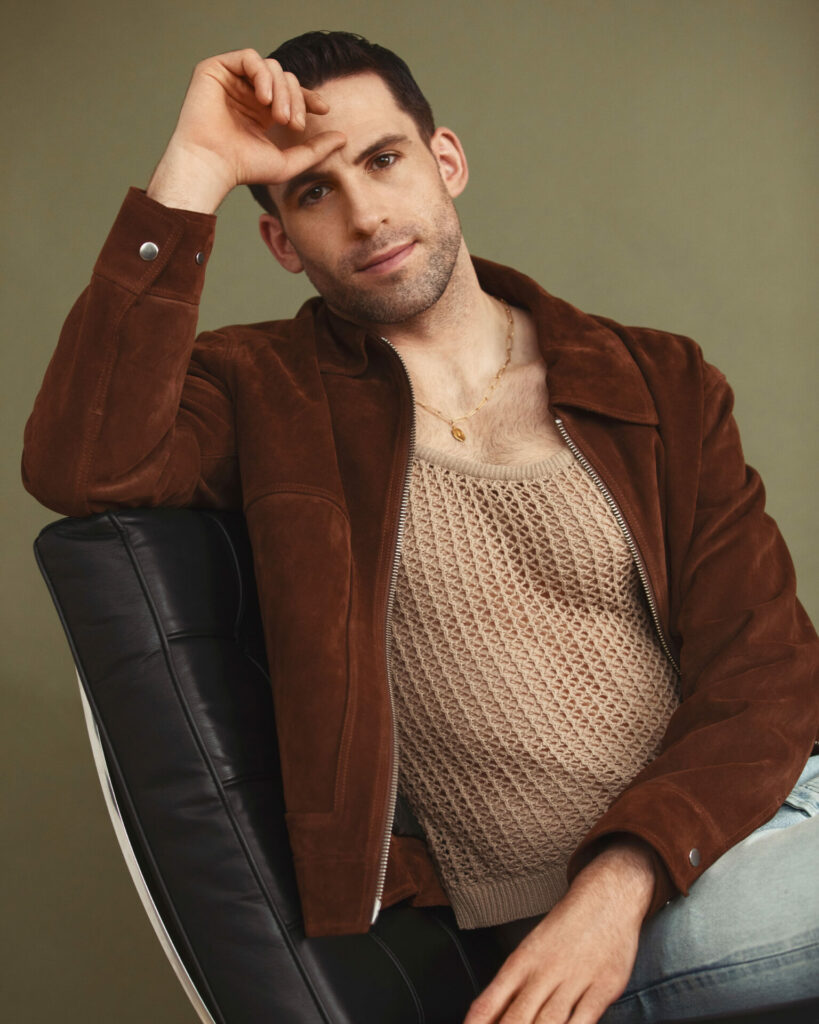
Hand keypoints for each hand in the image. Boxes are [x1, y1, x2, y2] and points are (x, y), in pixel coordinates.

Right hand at [146, 49, 345, 212]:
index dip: (309, 97)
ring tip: (279, 116)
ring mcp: (231, 80)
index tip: (324, 110)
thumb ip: (316, 150)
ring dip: (281, 90)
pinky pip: (250, 58)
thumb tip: (344, 138)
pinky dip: (262, 75)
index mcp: (261, 111)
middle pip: (285, 78)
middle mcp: (246, 93)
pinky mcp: (215, 69)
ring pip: (270, 67)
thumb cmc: (244, 169)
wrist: (212, 165)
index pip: (291, 93)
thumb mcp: (289, 162)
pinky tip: (263, 99)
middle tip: (293, 125)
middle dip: (296, 99)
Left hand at [462, 839, 654, 1023]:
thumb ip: (512, 988)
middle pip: (517, 1018)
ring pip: (548, 1023)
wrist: (606, 898)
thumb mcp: (532, 950)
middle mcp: (544, 972)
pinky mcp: (603, 988)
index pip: (489, 1002)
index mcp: (521, 961)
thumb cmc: (565, 930)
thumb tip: (488, 1018)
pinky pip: (583, 1021)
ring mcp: (575, 980)